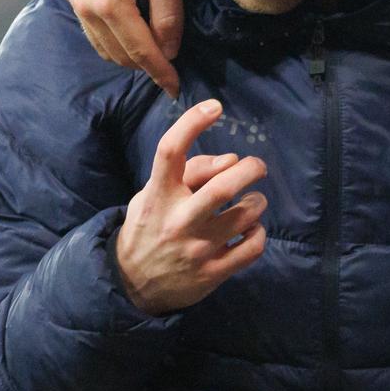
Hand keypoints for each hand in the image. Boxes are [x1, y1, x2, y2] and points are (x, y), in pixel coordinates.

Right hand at [67, 0, 183, 95]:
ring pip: (105, 48)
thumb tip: (169, 52)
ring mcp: (76, 1)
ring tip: (154, 50)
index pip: (140, 53)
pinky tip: (133, 33)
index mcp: (111, 4)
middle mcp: (87, 7)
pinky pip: (94, 32)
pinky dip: (114, 40)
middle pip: (120, 55)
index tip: (175, 88)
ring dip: (128, 55)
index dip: (161, 73)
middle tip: (170, 66)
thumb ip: (169, 18)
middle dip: (146, 64)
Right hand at [115, 100, 268, 313]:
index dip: (193, 123)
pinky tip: (250, 230)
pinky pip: (252, 247)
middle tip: (258, 166)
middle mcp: (177, 220)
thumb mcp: (152, 195)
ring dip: (257, 202)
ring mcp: (196, 249)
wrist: (130, 284)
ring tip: (252, 201)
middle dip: (250, 170)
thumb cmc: (149, 228)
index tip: (214, 106)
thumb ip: (187, 173)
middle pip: (223, 188)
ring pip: (245, 215)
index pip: (170, 152)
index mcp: (158, 195)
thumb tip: (231, 160)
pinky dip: (258, 234)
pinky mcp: (212, 273)